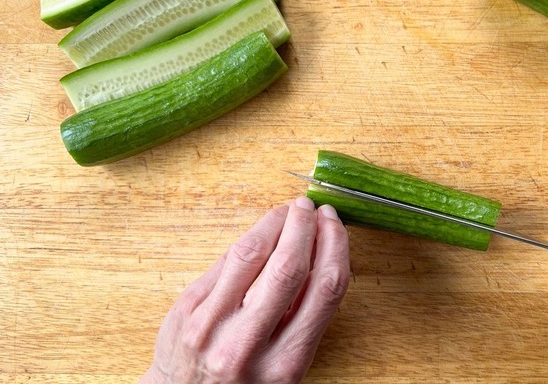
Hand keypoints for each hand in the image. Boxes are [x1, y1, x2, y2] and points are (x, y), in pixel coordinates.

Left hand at [141, 197, 349, 382]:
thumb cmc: (244, 383)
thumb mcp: (285, 368)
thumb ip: (302, 320)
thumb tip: (318, 254)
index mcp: (285, 364)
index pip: (324, 289)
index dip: (335, 246)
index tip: (335, 225)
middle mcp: (247, 345)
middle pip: (288, 266)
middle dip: (305, 227)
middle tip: (311, 208)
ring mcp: (211, 325)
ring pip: (250, 254)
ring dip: (274, 222)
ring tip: (288, 211)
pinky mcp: (186, 310)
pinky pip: (223, 262)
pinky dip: (247, 240)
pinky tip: (260, 232)